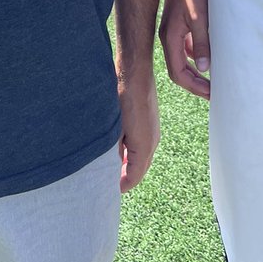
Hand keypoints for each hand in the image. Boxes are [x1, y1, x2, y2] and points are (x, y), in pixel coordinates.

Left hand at [117, 69, 159, 192]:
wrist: (135, 71)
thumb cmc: (122, 97)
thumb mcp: (112, 129)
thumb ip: (112, 151)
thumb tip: (108, 166)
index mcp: (144, 146)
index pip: (134, 177)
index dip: (121, 186)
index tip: (108, 190)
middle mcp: (153, 140)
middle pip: (141, 168)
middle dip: (126, 176)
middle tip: (109, 182)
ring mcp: (154, 130)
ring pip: (142, 156)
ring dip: (129, 163)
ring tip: (111, 165)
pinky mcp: (151, 120)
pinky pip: (143, 143)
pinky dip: (131, 150)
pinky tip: (118, 145)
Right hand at [159, 0, 210, 99]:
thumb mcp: (201, 18)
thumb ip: (202, 43)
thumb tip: (205, 68)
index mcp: (170, 38)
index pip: (178, 73)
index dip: (194, 86)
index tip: (211, 93)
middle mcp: (167, 37)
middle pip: (177, 69)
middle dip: (194, 82)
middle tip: (213, 91)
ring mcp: (170, 30)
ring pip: (180, 59)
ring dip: (194, 70)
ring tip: (212, 76)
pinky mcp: (177, 23)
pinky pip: (183, 47)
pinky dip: (193, 55)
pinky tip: (206, 53)